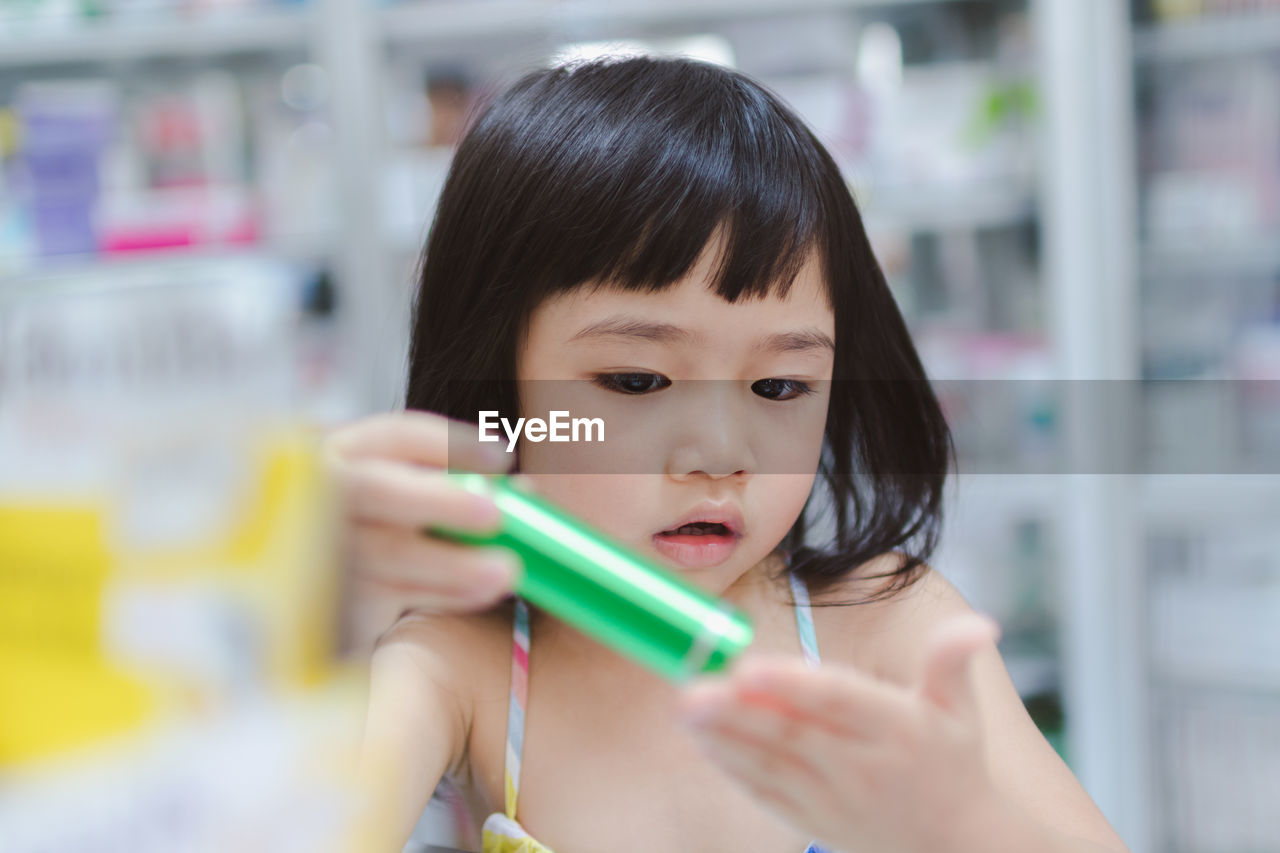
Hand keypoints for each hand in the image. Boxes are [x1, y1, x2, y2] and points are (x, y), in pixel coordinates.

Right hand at [323, 411, 522, 649]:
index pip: (392, 436)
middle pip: (373, 489)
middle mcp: (313, 493)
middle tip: (496, 514)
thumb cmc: (369, 524)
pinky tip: (482, 591)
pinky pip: (391, 598)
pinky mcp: (325, 602)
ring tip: (507, 571)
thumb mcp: (396, 490)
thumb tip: (520, 491)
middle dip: (440, 500)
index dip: (449, 444)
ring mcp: (313, 549)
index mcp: (336, 451)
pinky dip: (444, 594)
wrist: (307, 588)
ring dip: (454, 563)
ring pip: (385, 554)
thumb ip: (448, 483)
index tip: (503, 457)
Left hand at [678, 614, 1001, 852]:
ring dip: (724, 738)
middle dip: (738, 713)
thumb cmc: (954, 763)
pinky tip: (702, 740)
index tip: (750, 669)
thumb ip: (952, 661)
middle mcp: (863, 767)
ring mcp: (834, 799)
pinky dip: (733, 768)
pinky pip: (766, 792)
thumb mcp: (962, 708)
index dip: (794, 686)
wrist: (957, 847)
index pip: (840, 701)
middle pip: (792, 735)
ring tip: (686, 709)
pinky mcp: (812, 819)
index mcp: (899, 729)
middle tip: (693, 690)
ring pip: (771, 766)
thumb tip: (981, 623)